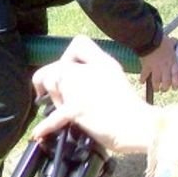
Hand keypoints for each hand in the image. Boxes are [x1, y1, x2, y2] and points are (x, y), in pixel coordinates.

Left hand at [30, 35, 160, 153]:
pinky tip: (38, 133)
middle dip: (51, 81)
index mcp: (102, 62)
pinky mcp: (77, 109)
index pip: (79, 42)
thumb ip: (94, 74)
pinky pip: (53, 117)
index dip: (68, 56)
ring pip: (50, 81)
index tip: (68, 70)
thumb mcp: (114, 78)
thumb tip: (72, 83)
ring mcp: (82, 89)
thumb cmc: (128, 108)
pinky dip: (44, 126)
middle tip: (56, 97)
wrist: (138, 126)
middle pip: (56, 65)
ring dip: (52, 97)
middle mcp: (90, 71)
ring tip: (61, 110)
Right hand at [138, 36, 177, 92]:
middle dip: (165, 88)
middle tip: (164, 89)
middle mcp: (165, 67)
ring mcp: (155, 68)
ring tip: (155, 89)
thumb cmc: (161, 40)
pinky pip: (144, 76)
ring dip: (155, 87)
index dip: (176, 84)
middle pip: (166, 82)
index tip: (175, 87)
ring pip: (156, 82)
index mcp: (172, 62)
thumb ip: (172, 45)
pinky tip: (142, 82)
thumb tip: (174, 41)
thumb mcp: (170, 43)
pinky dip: (142, 79)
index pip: (176, 76)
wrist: (150, 40)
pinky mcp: (146, 67)